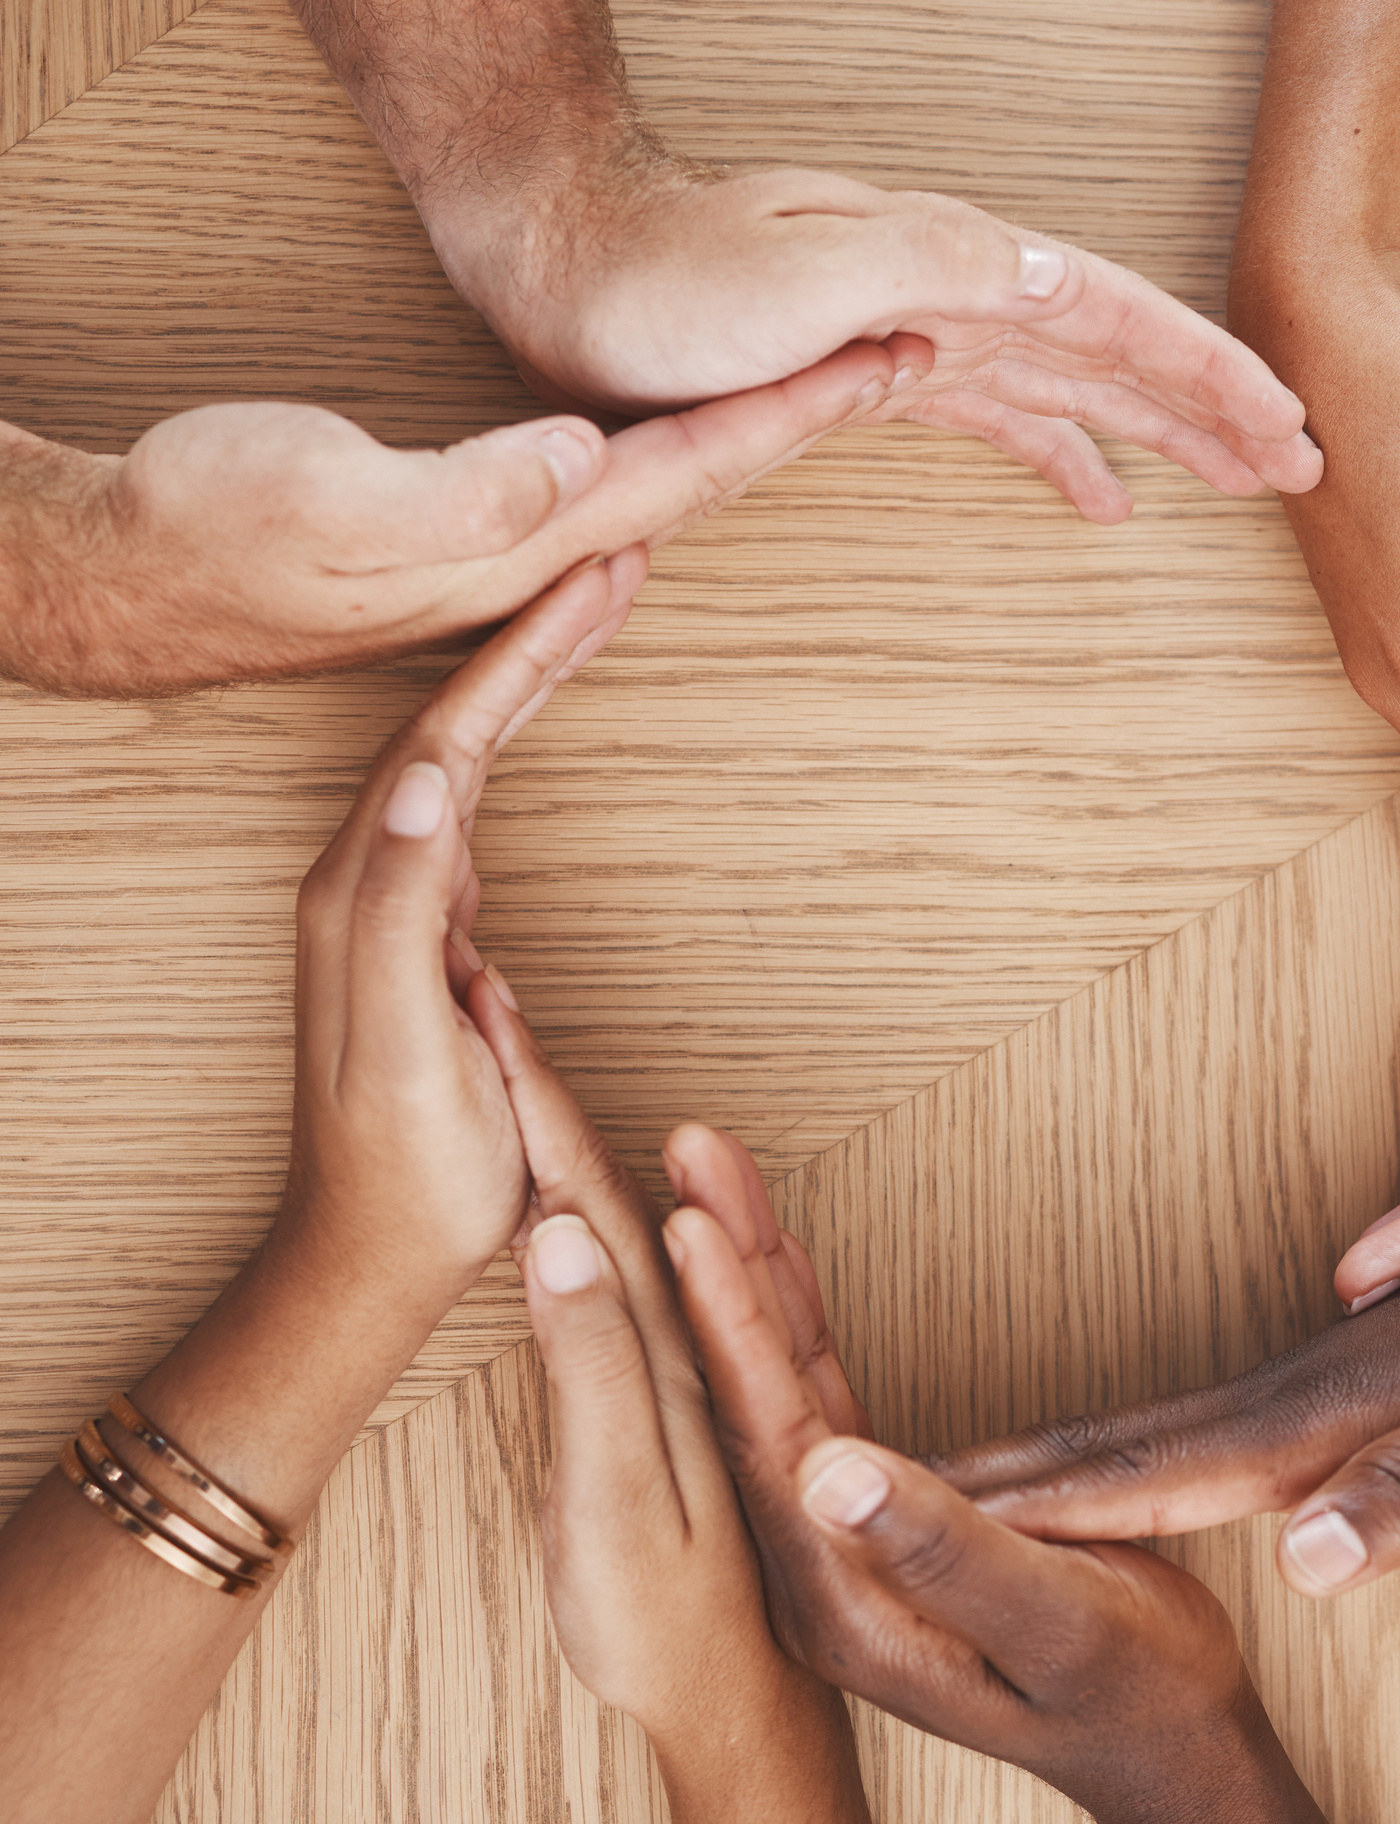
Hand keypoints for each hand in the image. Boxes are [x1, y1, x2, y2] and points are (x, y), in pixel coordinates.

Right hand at [0, 340, 912, 695]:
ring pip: (669, 491)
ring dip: (764, 438)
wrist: (126, 582)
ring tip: (848, 390)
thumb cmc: (208, 533)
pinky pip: (611, 499)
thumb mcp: (326, 501)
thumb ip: (456, 494)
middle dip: (815, 415)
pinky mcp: (466, 539)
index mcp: (519, 539)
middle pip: (708, 480)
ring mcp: (501, 554)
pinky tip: (696, 459)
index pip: (691, 467)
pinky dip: (682, 462)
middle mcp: (530, 554)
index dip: (796, 408)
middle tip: (920, 352)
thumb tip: (576, 467)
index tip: (894, 356)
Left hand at [270, 550, 644, 1333]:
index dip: (521, 651)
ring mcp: (394, 906)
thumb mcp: (406, 1042)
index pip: (447, 736)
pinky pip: (469, 804)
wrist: (370, 1260)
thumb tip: (431, 778)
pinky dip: (514, 743)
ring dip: (524, 677)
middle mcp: (367, 881)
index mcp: (363, 893)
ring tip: (590, 609)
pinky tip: (537, 724)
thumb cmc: (407, 1172)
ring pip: (463, 754)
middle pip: (453, 723)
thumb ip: (404, 910)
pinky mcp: (424, 936)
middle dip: (530, 636)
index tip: (593, 577)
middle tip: (612, 563)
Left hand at [429, 149, 1324, 522]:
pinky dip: (1059, 452)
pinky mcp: (869, 370)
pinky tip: (1095, 496)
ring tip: (1240, 478)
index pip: (1113, 318)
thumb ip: (940, 263)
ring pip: (1069, 387)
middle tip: (1306, 465)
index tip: (1290, 427)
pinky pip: (999, 415)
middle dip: (1213, 407)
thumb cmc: (659, 274)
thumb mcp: (804, 267)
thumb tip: (1071, 279)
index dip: (1206, 374)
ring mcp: (913, 330)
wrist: (556, 254)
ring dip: (1156, 431)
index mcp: (952, 267)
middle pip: (1114, 352)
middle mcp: (948, 293)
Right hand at [487, 1039, 843, 1733]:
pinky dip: (710, 1236)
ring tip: (567, 1055)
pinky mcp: (739, 1429)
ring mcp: (731, 1389)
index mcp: (676, 1349)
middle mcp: (712, 1354)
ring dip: (634, 1145)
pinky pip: (728, 1298)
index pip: (599, 1204)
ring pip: (688, 1242)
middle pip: (634, 1202)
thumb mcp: (611, 1498)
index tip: (487, 1013)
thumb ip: (593, 1366)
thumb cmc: (665, 1630)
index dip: (537, 1107)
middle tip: (504, 1003)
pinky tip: (707, 1222)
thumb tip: (564, 1236)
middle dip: (563, 1100)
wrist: (746, 1723)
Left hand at [653, 1134, 1251, 1823]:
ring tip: (707, 1170)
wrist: (1168, 1755)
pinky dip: (796, 1313)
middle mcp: (822, 1569)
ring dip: (745, 1274)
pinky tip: (775, 1253)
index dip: (730, 1327)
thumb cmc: (1133, 1695)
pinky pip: (822, 1393)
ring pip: (779, 1383)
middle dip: (713, 1271)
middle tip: (683, 1155)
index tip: (691, 1227)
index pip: (768, 1441)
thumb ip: (943, 1550)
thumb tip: (837, 1470)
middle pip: (748, 1398)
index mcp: (843, 1601)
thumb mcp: (1055, 1622)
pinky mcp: (882, 1513)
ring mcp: (845, 1541)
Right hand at [937, 1168, 1399, 1599]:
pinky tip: (1076, 1473)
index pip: (1154, 1476)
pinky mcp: (1327, 1380)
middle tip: (838, 1504)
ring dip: (1023, 1465)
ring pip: (1136, 1432)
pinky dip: (1103, 1453)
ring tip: (918, 1489)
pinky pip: (1184, 1427)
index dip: (1038, 1521)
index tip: (916, 1537)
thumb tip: (1301, 1563)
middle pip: (1113, 1445)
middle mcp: (1293, 1391)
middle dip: (982, 1481)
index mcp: (1326, 1415)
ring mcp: (1303, 1379)